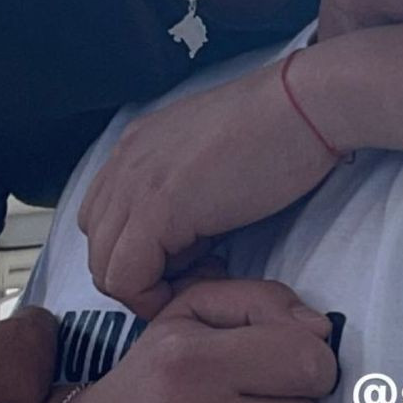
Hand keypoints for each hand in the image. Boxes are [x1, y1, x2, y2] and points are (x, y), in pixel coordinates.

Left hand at [78, 50, 343, 312]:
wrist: (304, 106)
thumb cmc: (279, 130)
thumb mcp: (209, 160)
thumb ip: (182, 191)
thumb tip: (183, 240)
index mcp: (134, 148)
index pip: (104, 222)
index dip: (141, 253)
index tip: (195, 259)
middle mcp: (123, 163)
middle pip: (98, 248)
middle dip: (142, 276)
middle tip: (199, 274)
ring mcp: (134, 185)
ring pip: (105, 268)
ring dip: (148, 288)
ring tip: (203, 275)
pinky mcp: (157, 209)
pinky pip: (126, 278)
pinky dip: (156, 297)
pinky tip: (204, 278)